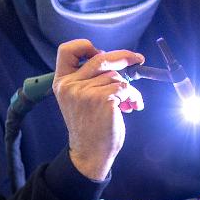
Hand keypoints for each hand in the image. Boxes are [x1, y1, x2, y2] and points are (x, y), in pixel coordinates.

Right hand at [53, 39, 144, 180]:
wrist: (89, 153)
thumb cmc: (89, 126)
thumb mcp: (79, 99)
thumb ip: (88, 79)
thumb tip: (114, 59)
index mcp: (62, 82)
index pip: (67, 50)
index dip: (84, 45)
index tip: (100, 51)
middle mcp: (70, 85)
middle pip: (101, 58)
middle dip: (123, 56)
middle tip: (137, 58)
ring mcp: (85, 92)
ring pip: (116, 76)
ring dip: (129, 88)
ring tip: (128, 102)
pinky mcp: (102, 99)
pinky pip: (126, 88)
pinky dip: (133, 97)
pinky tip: (132, 106)